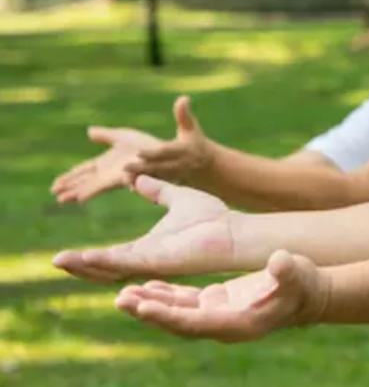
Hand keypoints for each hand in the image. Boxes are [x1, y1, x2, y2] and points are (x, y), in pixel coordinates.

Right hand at [51, 127, 162, 203]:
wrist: (166, 152)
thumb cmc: (147, 145)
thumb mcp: (123, 136)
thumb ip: (106, 135)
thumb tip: (89, 131)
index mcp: (107, 162)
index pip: (84, 171)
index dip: (70, 177)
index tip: (55, 185)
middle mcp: (110, 172)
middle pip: (86, 181)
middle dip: (70, 188)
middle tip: (54, 195)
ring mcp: (117, 176)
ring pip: (93, 186)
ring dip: (79, 192)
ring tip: (64, 200)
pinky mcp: (127, 176)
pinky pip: (107, 184)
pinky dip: (96, 190)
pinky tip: (83, 198)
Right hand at [52, 175, 236, 282]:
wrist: (234, 228)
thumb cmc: (212, 217)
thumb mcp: (176, 198)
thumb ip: (156, 190)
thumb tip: (137, 176)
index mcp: (148, 247)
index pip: (112, 256)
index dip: (89, 256)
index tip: (64, 254)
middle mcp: (146, 260)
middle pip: (105, 268)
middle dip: (80, 267)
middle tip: (55, 261)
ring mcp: (152, 263)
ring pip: (111, 270)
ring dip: (86, 267)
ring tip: (62, 261)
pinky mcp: (159, 261)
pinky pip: (127, 263)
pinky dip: (105, 261)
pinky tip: (86, 256)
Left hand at [114, 250, 326, 342]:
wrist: (308, 295)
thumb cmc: (304, 285)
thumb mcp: (298, 274)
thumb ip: (288, 269)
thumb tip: (280, 260)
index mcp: (240, 322)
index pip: (196, 323)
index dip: (169, 316)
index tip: (144, 307)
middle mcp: (223, 324)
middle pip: (178, 322)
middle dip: (149, 312)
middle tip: (121, 299)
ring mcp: (218, 314)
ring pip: (176, 313)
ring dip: (150, 304)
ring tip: (123, 295)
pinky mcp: (217, 303)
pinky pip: (184, 303)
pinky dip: (165, 295)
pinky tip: (146, 286)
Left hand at [124, 95, 215, 182]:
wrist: (206, 167)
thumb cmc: (195, 142)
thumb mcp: (191, 128)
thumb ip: (184, 115)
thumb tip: (184, 98)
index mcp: (181, 151)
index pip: (165, 152)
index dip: (153, 153)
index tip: (138, 152)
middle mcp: (176, 165)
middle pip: (157, 168)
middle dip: (141, 168)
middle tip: (124, 166)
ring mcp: (172, 177)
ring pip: (154, 179)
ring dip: (139, 179)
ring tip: (123, 177)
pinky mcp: (167, 184)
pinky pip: (154, 186)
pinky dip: (143, 186)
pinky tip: (129, 184)